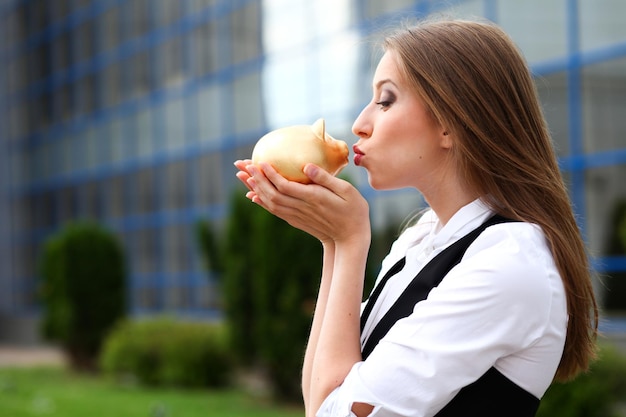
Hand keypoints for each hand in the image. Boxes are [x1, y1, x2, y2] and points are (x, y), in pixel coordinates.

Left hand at [234, 160, 369, 244]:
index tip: (260, 162)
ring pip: (270, 202)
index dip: (270, 174)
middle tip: (242, 164)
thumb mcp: (347, 191)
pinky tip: (253, 194)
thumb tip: (307, 166)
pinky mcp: (296, 220)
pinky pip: (274, 210)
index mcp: (313, 198)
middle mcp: (301, 208)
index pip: (285, 186)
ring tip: (242, 175)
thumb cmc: (354, 211)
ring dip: (255, 188)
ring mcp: (297, 216)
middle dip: (255, 178)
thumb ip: (325, 179)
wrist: (350, 238)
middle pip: (272, 193)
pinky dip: (262, 202)